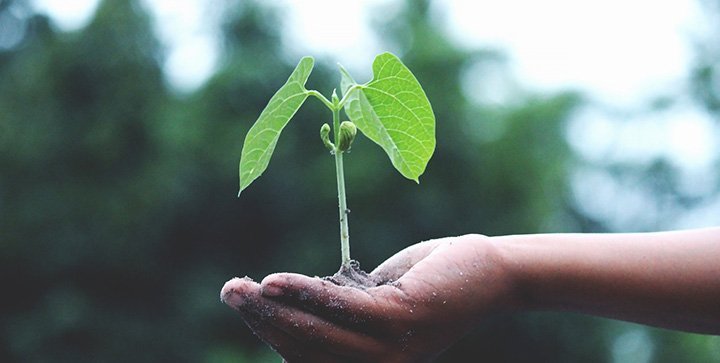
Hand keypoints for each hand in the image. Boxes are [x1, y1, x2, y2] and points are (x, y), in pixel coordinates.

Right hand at [221, 234, 516, 361]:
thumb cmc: (431, 282)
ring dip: (273, 309)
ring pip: (317, 333)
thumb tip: (293, 303)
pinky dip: (305, 294)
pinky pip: (341, 309)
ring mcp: (391, 349)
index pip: (308, 356)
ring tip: (240, 288)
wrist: (489, 272)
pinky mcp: (400, 320)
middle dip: (262, 320)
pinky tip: (275, 281)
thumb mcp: (378, 299)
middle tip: (229, 291)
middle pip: (305, 348)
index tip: (245, 303)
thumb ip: (341, 309)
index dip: (271, 332)